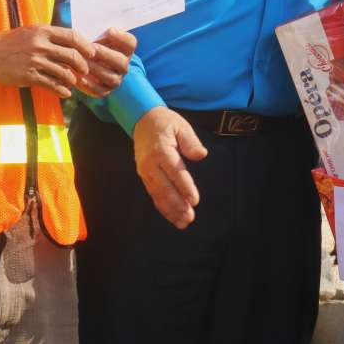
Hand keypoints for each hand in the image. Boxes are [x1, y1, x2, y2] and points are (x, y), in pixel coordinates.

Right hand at [0, 25, 95, 97]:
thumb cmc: (10, 42)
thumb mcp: (30, 32)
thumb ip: (49, 36)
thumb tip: (71, 42)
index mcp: (42, 31)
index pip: (72, 36)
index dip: (85, 46)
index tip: (91, 53)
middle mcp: (40, 45)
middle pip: (72, 55)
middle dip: (82, 65)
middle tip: (85, 71)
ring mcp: (35, 61)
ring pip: (64, 72)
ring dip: (72, 79)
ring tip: (73, 82)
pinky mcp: (29, 76)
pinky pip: (52, 84)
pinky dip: (62, 90)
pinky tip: (65, 92)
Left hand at [76, 28, 135, 99]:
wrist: (86, 62)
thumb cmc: (91, 44)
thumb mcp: (96, 36)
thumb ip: (96, 31)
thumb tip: (92, 24)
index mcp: (125, 50)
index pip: (130, 43)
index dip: (122, 37)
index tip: (110, 30)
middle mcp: (123, 65)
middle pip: (122, 61)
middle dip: (107, 55)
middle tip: (93, 48)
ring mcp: (116, 79)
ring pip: (111, 78)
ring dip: (97, 70)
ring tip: (83, 63)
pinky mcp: (105, 90)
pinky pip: (100, 91)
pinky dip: (89, 85)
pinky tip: (79, 78)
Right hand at [132, 107, 207, 228]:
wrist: (142, 120)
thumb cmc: (166, 123)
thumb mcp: (181, 126)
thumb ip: (190, 141)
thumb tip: (201, 154)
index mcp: (161, 150)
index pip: (175, 172)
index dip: (185, 187)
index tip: (194, 200)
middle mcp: (150, 163)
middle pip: (164, 188)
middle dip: (177, 205)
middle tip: (189, 217)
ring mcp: (145, 171)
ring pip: (158, 194)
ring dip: (170, 210)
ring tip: (183, 222)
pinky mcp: (144, 176)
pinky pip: (153, 194)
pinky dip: (162, 207)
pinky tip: (172, 217)